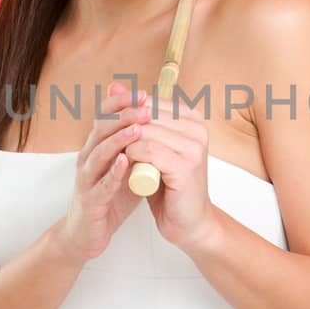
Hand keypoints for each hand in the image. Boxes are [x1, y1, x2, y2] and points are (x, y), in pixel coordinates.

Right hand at [61, 82, 150, 261]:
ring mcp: (87, 180)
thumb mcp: (126, 166)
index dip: (121, 103)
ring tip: (137, 128)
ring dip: (118, 139)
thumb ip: (139, 145)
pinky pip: (100, 185)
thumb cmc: (110, 198)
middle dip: (123, 115)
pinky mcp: (90, 201)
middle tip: (144, 105)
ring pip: (98, 153)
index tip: (143, 93)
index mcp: (96, 147)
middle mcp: (88, 159)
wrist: (87, 234)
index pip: (104, 117)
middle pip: (100, 129)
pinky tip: (125, 162)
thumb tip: (159, 122)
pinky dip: (113, 173)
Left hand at [123, 102, 218, 254]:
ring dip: (126, 145)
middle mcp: (197, 128)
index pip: (150, 102)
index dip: (127, 115)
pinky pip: (148, 152)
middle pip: (147, 115)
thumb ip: (135, 115)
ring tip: (121, 159)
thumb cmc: (170, 185)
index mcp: (192, 119)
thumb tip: (113, 85)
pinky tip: (129, 169)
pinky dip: (132, 159)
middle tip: (112, 147)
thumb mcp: (150, 146)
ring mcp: (194, 147)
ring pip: (145, 132)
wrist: (188, 223)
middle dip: (123, 130)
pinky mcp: (185, 166)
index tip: (113, 130)